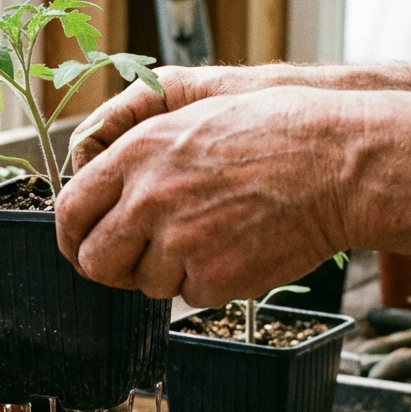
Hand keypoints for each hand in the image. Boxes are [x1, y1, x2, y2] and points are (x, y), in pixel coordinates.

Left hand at [56, 86, 365, 306]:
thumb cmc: (277, 132)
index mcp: (137, 154)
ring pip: (144, 283)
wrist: (339, 163)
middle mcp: (148, 199)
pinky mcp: (213, 279)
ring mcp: (179, 243)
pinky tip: (240, 247)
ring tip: (213, 236)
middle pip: (94, 260)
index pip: (70, 210)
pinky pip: (190, 296)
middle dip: (110, 267)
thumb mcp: (193, 115)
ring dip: (169, 271)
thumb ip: (138, 152)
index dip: (73, 236)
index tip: (83, 244)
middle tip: (134, 263)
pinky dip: (209, 282)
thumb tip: (99, 187)